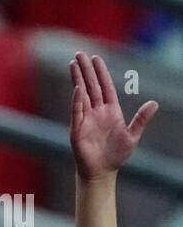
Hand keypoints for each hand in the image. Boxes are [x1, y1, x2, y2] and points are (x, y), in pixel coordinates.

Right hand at [70, 52, 157, 181]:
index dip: (100, 72)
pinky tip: (78, 88)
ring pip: (81, 94)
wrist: (102, 172)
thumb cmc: (116, 155)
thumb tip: (153, 103)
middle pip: (91, 86)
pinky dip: (77, 100)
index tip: (95, 59)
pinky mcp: (77, 129)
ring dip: (77, 79)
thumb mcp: (133, 136)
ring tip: (73, 64)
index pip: (104, 87)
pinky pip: (77, 111)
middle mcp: (96, 112)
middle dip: (85, 70)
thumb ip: (141, 119)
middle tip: (79, 54)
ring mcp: (86, 119)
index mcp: (110, 111)